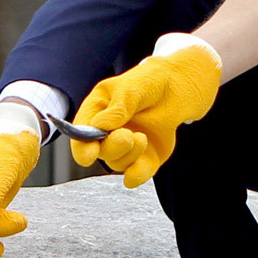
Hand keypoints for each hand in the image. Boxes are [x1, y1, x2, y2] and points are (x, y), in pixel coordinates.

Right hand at [70, 35, 221, 188]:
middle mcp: (107, 133)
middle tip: (127, 135)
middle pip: (100, 152)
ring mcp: (125, 147)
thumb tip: (100, 127)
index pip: (81, 135)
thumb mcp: (131, 88)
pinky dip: (137, 175)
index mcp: (96, 113)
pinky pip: (136, 174)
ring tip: (143, 136)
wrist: (177, 87)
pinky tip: (142, 167)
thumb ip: (117, 108)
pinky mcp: (144, 157)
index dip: (82, 147)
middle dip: (112, 147)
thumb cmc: (149, 82)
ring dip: (130, 154)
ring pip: (118, 163)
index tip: (90, 153)